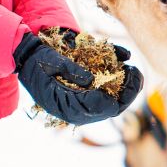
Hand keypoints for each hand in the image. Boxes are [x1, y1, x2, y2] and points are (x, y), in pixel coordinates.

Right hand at [14, 32, 142, 125]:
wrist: (29, 57)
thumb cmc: (38, 59)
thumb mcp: (51, 61)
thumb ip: (71, 70)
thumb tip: (91, 80)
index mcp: (66, 105)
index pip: (96, 109)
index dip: (113, 99)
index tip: (125, 83)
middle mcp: (77, 106)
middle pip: (109, 107)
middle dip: (127, 93)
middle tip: (137, 74)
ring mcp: (84, 99)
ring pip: (113, 100)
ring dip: (127, 87)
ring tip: (136, 71)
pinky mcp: (88, 90)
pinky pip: (109, 90)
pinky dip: (120, 77)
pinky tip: (126, 62)